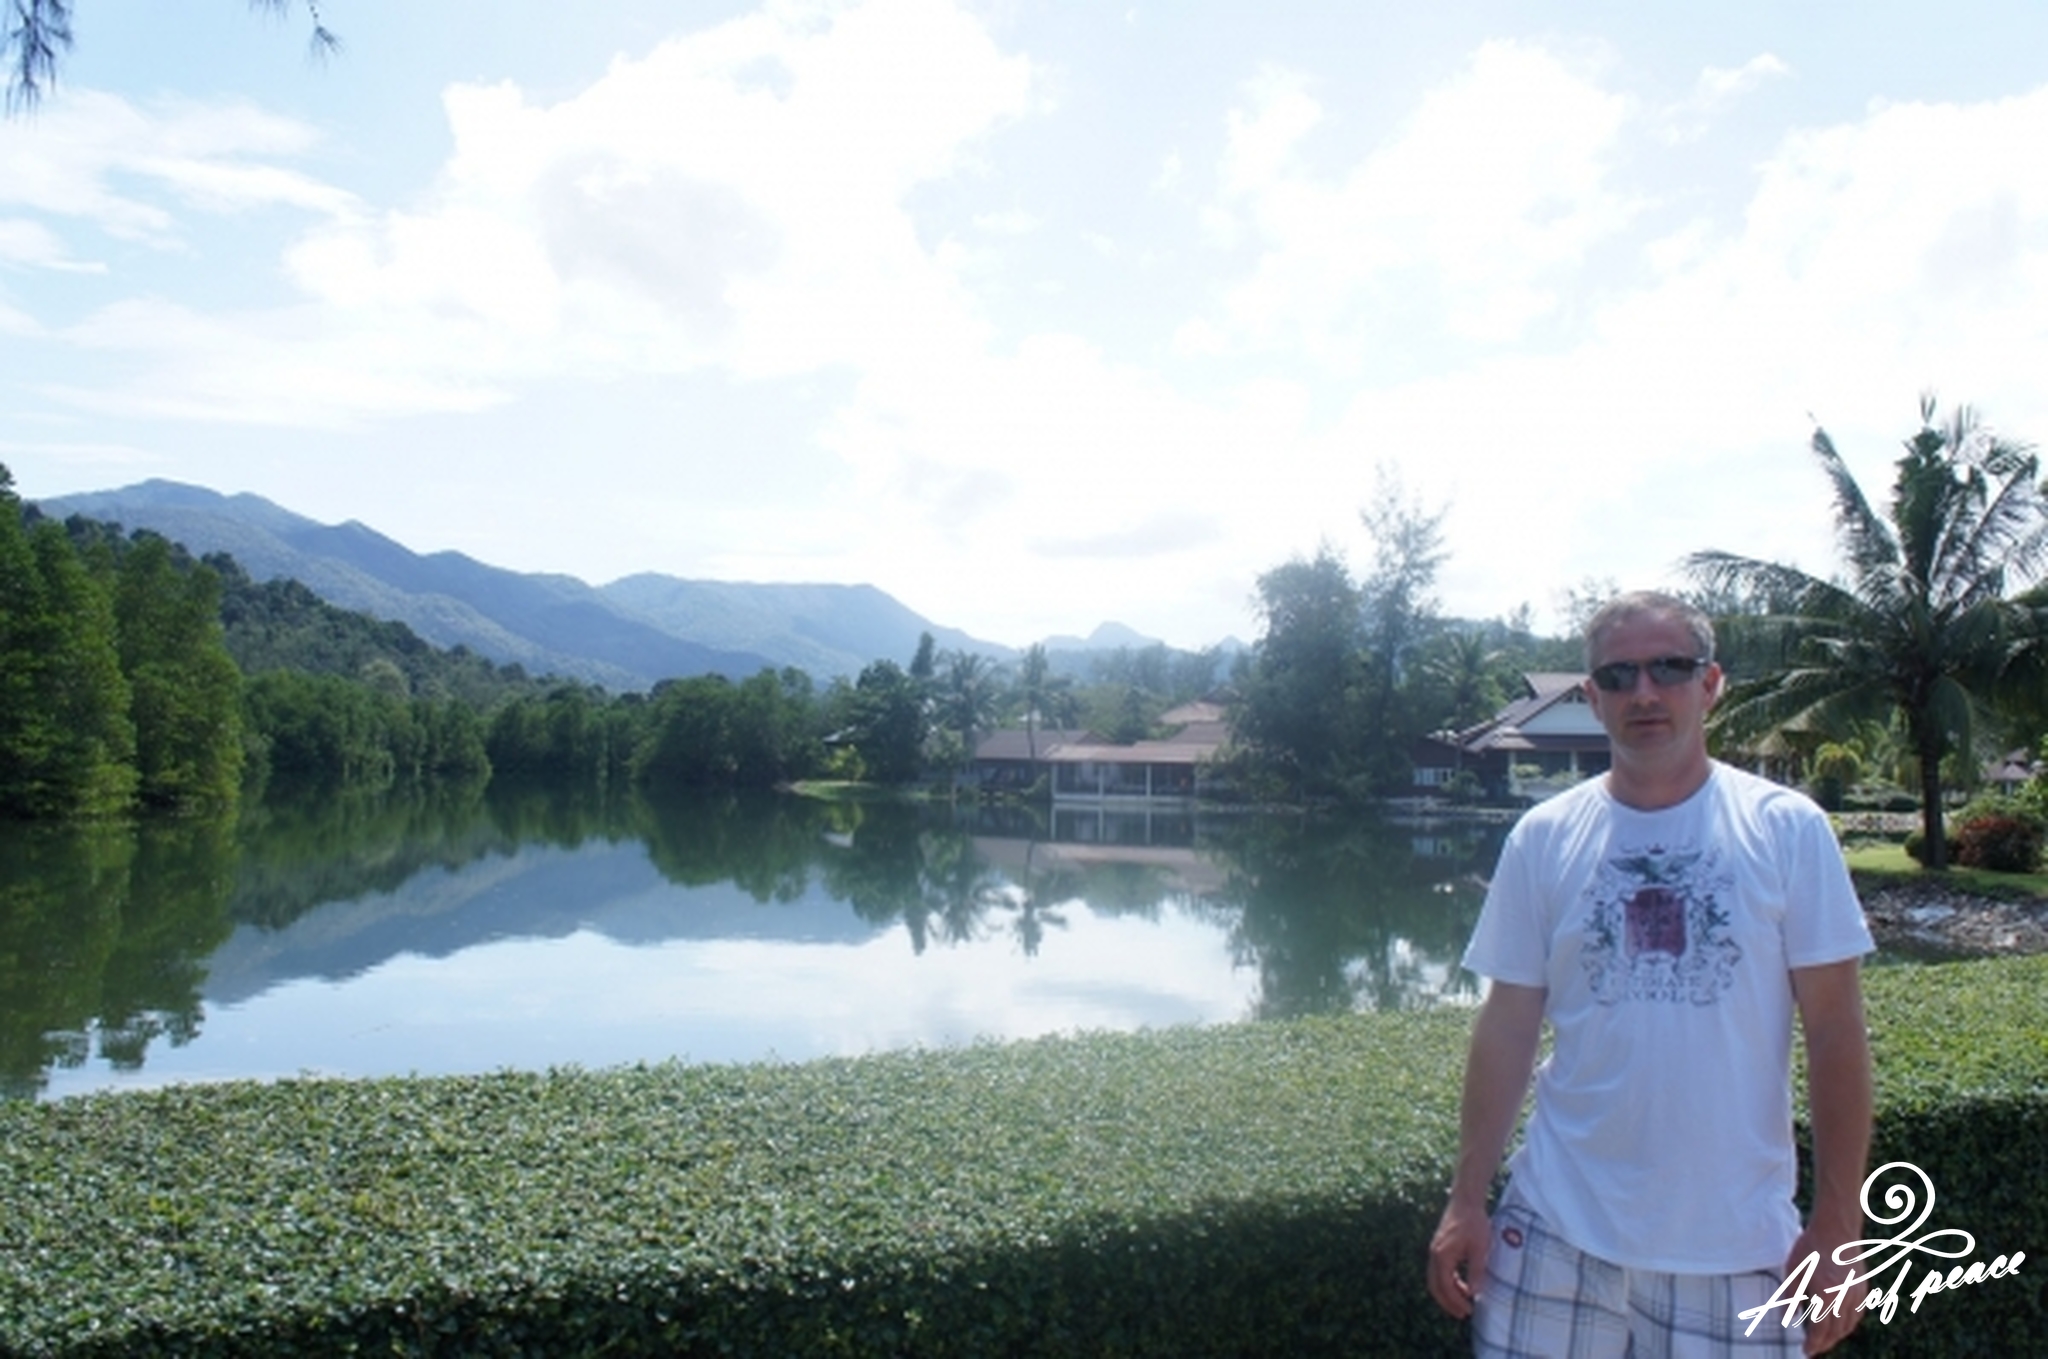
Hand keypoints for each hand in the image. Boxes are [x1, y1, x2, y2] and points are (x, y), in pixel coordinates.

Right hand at [1427, 1197, 1490, 1319]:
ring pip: (1434, 1279)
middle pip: (1434, 1286)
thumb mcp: (1479, 1248)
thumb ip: (1476, 1271)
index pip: (1445, 1286)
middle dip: (1447, 1302)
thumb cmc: (1474, 1222)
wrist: (1466, 1200)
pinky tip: (1461, 1284)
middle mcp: (1434, 1254)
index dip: (1456, 1301)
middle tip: (1462, 1313)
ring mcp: (1435, 1250)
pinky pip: (1439, 1270)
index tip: (1469, 1310)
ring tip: (1463, 1301)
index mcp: (1442, 1256)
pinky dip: (1447, 1282)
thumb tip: (1474, 1292)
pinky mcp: (1439, 1246)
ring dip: (1447, 1292)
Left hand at [1786, 1223, 1865, 1355]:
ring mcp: (1857, 1294)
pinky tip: (1840, 1324)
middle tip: (1814, 1348)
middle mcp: (1845, 1299)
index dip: (1813, 1343)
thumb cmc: (1810, 1249)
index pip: (1821, 1330)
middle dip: (1825, 1343)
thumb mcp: (1793, 1273)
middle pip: (1837, 1331)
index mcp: (1826, 1297)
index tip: (1806, 1351)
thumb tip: (1789, 1319)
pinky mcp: (1863, 1288)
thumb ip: (1791, 1298)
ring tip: (1824, 1339)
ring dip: (1837, 1335)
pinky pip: (1858, 1314)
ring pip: (1849, 1324)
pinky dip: (1848, 1323)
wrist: (1836, 1230)